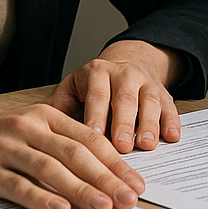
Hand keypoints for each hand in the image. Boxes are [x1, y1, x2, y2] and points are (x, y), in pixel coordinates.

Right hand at [0, 95, 144, 208]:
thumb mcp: (32, 124)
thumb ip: (63, 140)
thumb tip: (104, 169)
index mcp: (47, 116)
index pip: (90, 139)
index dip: (116, 162)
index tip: (137, 183)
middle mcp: (30, 128)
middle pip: (76, 154)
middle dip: (107, 178)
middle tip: (129, 199)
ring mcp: (8, 148)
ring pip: (51, 169)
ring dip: (80, 190)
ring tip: (103, 207)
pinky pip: (17, 185)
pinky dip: (40, 199)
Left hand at [45, 40, 184, 155]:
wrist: (130, 61)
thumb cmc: (95, 84)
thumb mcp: (74, 87)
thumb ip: (58, 106)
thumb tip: (34, 129)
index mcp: (98, 73)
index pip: (97, 94)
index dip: (96, 115)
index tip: (93, 137)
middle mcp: (124, 74)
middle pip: (125, 99)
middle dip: (123, 124)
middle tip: (122, 148)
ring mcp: (147, 83)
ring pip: (149, 102)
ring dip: (149, 124)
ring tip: (146, 145)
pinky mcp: (164, 94)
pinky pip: (170, 107)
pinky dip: (172, 122)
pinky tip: (172, 137)